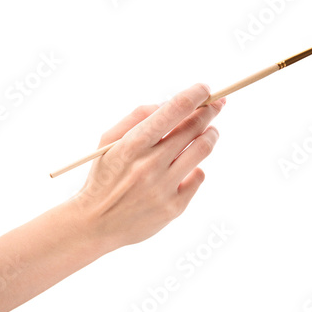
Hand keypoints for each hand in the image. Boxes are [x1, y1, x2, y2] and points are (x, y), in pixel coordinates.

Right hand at [70, 83, 225, 249]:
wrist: (95, 223)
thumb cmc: (104, 176)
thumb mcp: (108, 142)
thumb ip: (135, 118)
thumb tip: (166, 105)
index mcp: (132, 145)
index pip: (173, 110)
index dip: (195, 95)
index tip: (206, 88)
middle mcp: (150, 165)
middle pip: (193, 128)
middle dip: (209, 112)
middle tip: (216, 105)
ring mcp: (163, 187)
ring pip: (201, 150)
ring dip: (211, 135)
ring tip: (211, 131)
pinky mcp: (174, 207)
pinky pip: (198, 177)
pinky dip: (197, 167)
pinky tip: (190, 165)